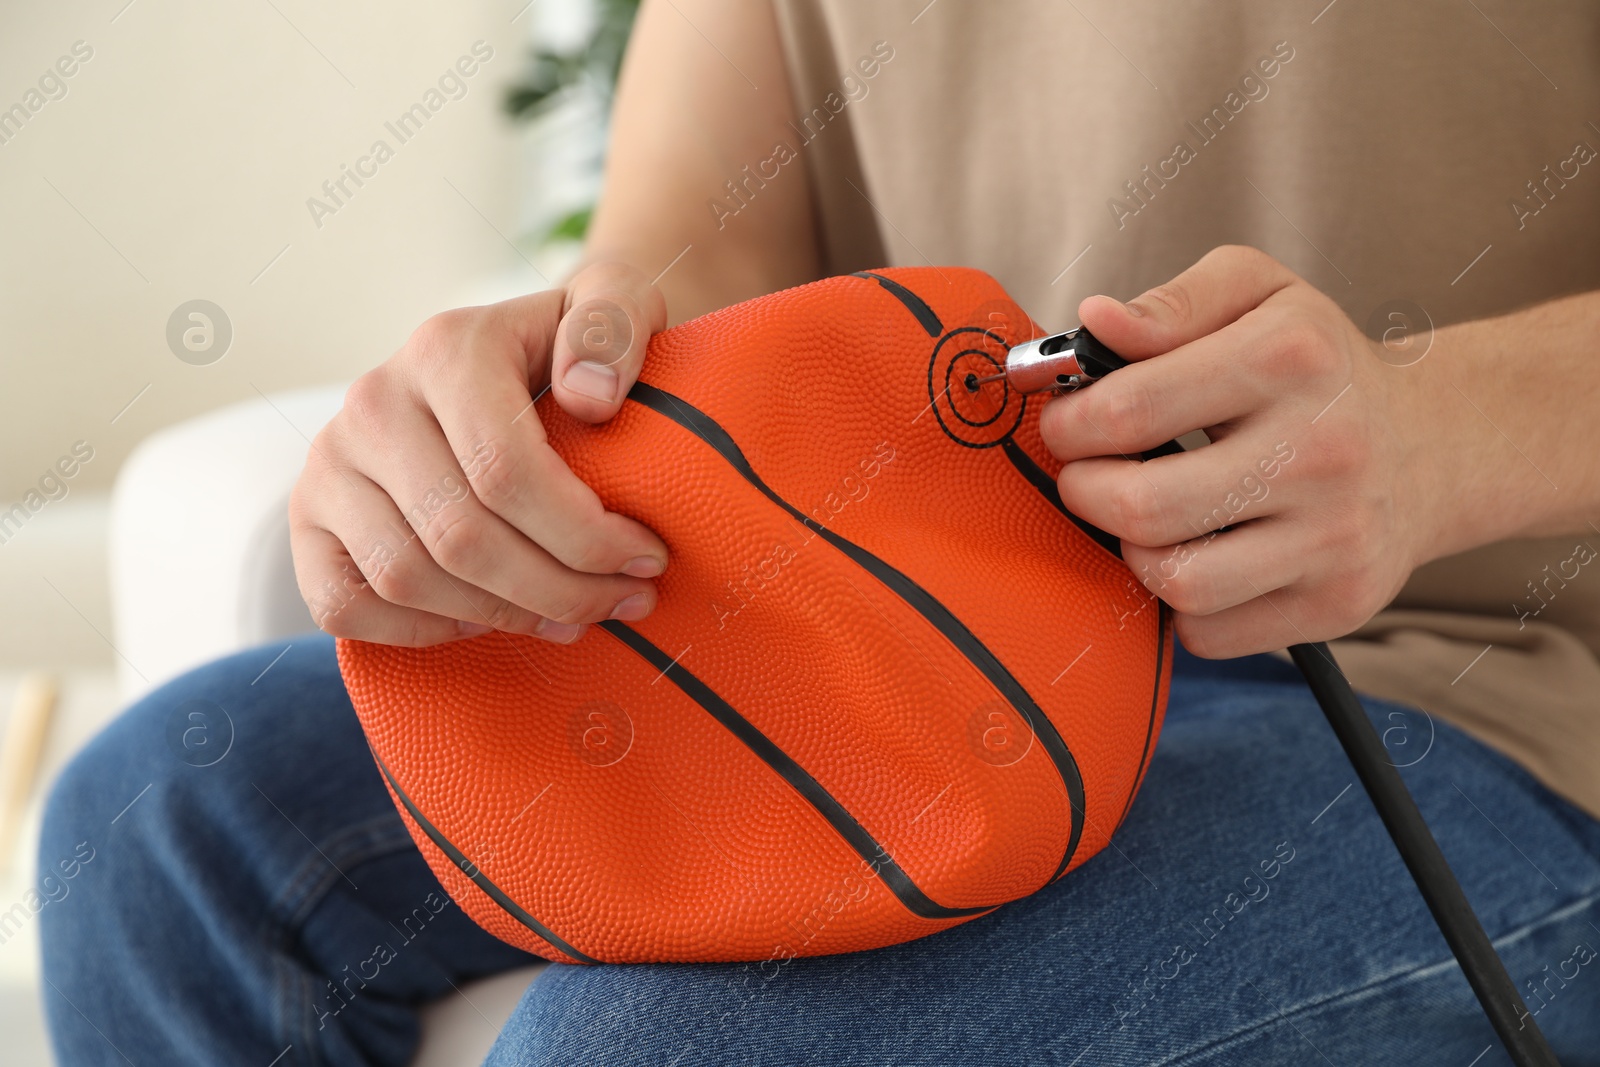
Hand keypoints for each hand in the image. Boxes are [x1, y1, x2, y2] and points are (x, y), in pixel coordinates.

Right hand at [289, 262, 670, 646]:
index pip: (507, 471)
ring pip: (407, 577)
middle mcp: (372, 402)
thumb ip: (614, 325)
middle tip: (625, 602)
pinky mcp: (308, 518)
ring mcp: (328, 463)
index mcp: (445, 349)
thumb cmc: (574, 348)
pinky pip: (343, 605)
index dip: (585, 535)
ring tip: (573, 616)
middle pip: (461, 535)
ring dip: (502, 616)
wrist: (511, 358)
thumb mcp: (615, 305)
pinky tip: (486, 620)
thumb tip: (589, 398)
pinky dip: (419, 631)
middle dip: (559, 588)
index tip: (646, 559)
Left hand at [1038, 245, 1439, 658]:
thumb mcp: (1258, 293)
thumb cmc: (1318, 365)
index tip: (1065, 427)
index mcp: (1289, 357)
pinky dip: (1184, 606)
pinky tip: (1200, 556)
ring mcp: (1336, 535)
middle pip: (1142, 508)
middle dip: (1086, 494)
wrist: (1433, 444)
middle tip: (1088, 478)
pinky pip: (1212, 633)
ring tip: (1146, 518)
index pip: (1129, 411)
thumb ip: (1172, 303)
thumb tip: (1096, 321)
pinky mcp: (1339, 602)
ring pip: (1177, 582)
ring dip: (1135, 555)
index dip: (1070, 425)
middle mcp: (1322, 449)